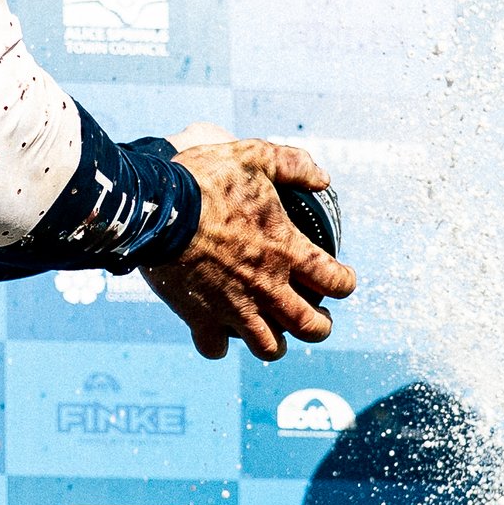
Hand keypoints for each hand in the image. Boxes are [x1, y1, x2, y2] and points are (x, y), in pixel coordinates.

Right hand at [146, 132, 356, 360]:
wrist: (158, 210)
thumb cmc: (206, 181)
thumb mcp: (256, 157)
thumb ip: (294, 165)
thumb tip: (322, 178)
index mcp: (286, 250)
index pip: (334, 280)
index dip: (344, 283)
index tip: (341, 280)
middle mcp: (267, 287)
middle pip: (310, 326)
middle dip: (320, 327)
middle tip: (316, 318)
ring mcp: (235, 308)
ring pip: (270, 348)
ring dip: (277, 344)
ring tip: (276, 336)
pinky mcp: (201, 319)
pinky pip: (216, 348)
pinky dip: (220, 345)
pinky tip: (219, 334)